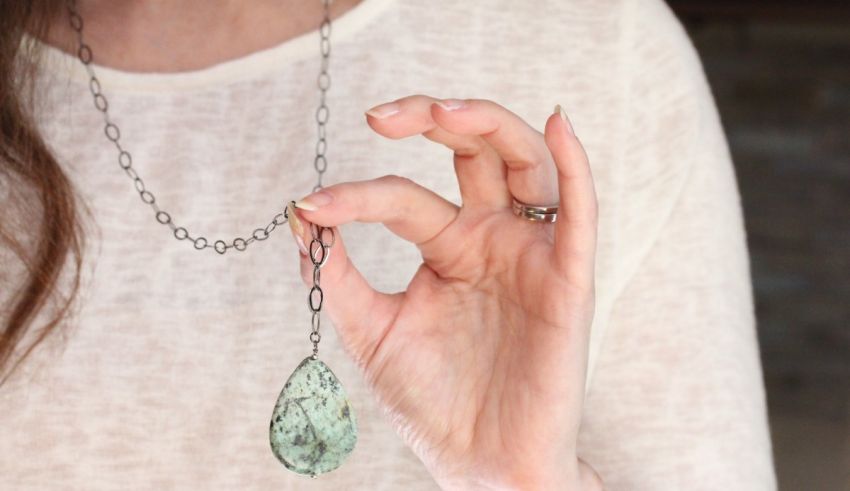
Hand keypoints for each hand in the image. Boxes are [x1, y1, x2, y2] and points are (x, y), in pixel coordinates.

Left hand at [288, 95, 601, 489]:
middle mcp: (491, 240)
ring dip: (488, 125)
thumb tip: (300, 216)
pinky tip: (557, 124)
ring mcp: (529, 254)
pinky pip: (579, 213)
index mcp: (449, 249)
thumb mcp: (373, 331)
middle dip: (429, 120)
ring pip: (523, 163)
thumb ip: (338, 275)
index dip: (357, 196)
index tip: (311, 206)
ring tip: (441, 111)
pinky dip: (575, 165)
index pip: (405, 196)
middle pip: (472, 152)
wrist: (481, 465)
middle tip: (379, 114)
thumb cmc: (434, 403)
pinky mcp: (567, 279)